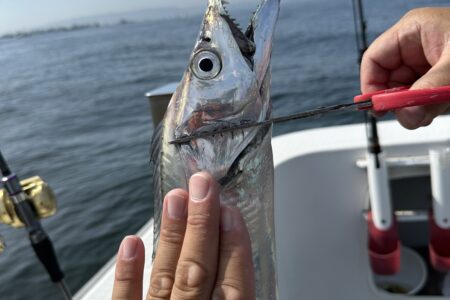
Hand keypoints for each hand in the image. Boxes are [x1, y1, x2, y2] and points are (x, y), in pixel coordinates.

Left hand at [111, 172, 254, 299]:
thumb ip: (237, 295)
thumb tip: (242, 256)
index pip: (233, 288)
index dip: (234, 247)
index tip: (231, 211)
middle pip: (198, 272)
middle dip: (202, 226)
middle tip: (203, 186)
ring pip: (165, 279)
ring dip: (171, 237)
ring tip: (174, 199)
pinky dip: (128, 273)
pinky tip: (131, 243)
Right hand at [361, 7, 449, 128]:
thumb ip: (428, 92)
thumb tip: (406, 116)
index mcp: (412, 31)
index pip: (374, 60)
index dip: (371, 86)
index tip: (379, 109)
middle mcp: (415, 45)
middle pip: (387, 79)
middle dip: (397, 101)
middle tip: (412, 115)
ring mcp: (426, 61)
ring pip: (404, 91)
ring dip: (415, 106)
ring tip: (435, 107)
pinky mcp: (437, 76)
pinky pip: (421, 95)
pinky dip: (427, 106)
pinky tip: (440, 105)